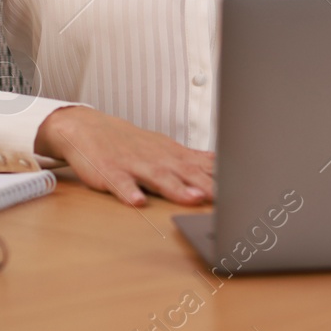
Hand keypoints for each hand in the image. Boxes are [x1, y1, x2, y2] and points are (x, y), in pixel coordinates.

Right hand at [34, 106, 214, 206]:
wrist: (88, 128)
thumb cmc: (131, 143)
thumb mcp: (165, 148)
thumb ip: (193, 161)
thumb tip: (222, 167)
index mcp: (171, 155)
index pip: (201, 167)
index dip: (221, 180)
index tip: (242, 190)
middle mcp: (156, 158)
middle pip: (185, 172)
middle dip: (205, 185)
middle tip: (224, 198)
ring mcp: (133, 164)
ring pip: (157, 177)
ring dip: (175, 188)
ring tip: (190, 199)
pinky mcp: (110, 172)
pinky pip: (119, 183)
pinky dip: (128, 192)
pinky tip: (137, 202)